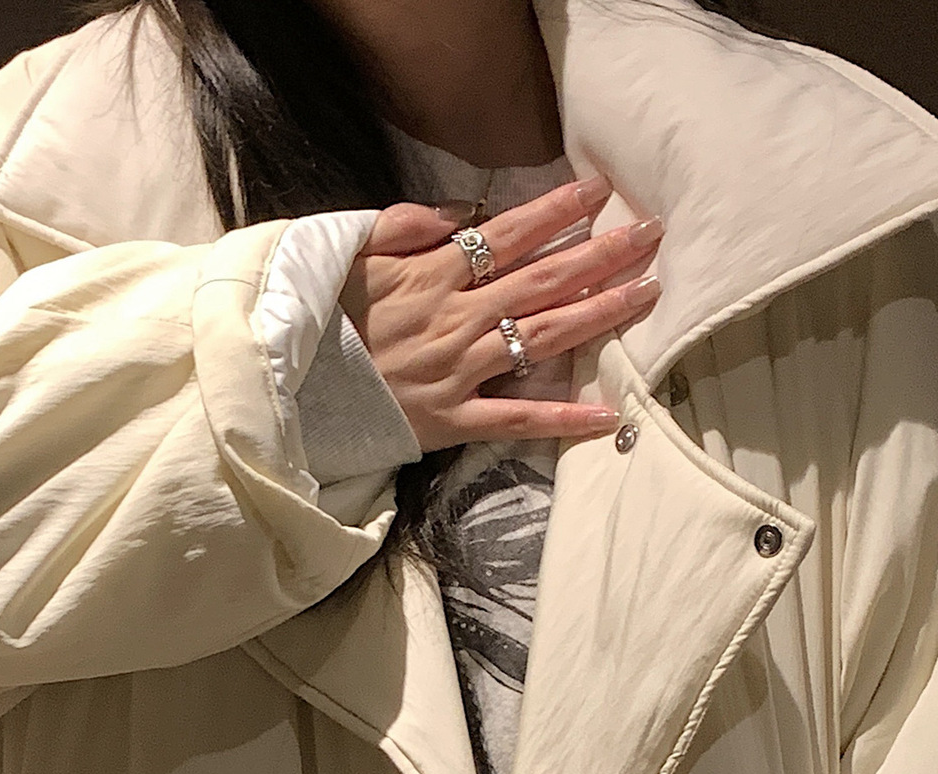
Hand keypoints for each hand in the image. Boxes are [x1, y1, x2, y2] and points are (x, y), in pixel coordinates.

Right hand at [340, 175, 662, 452]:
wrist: (286, 388)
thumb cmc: (317, 317)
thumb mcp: (351, 250)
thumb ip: (408, 223)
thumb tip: (465, 210)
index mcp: (432, 274)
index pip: (509, 234)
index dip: (558, 210)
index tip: (600, 189)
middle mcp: (455, 318)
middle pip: (543, 280)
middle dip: (601, 254)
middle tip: (651, 235)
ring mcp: (457, 371)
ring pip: (542, 337)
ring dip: (600, 314)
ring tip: (647, 293)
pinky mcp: (451, 419)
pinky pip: (515, 419)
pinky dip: (561, 418)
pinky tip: (606, 414)